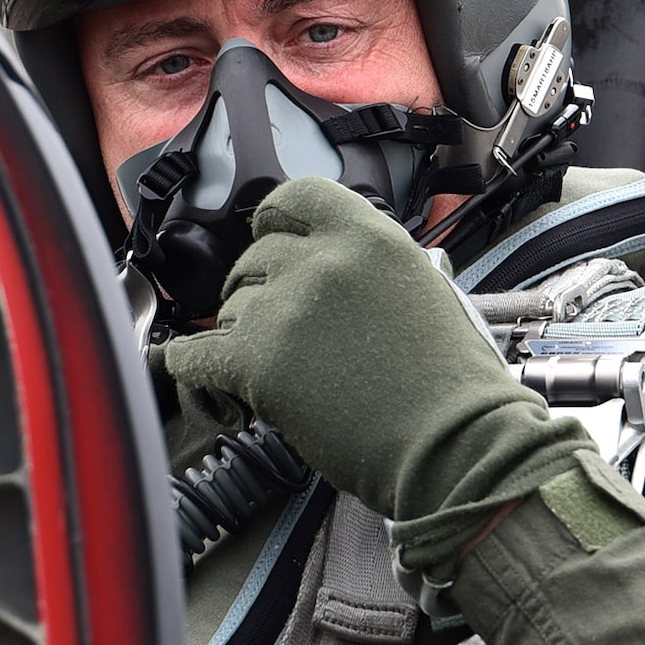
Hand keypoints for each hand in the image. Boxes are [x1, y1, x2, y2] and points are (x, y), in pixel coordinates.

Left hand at [163, 178, 591, 569]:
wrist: (456, 447)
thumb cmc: (453, 387)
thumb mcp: (426, 291)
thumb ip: (372, 268)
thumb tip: (330, 268)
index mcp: (370, 237)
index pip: (296, 197)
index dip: (275, 219)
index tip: (269, 234)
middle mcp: (324, 261)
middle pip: (256, 256)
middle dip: (258, 288)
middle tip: (273, 323)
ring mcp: (286, 309)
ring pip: (232, 307)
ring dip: (242, 334)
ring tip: (270, 368)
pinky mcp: (257, 362)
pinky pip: (197, 355)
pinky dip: (189, 365)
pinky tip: (188, 368)